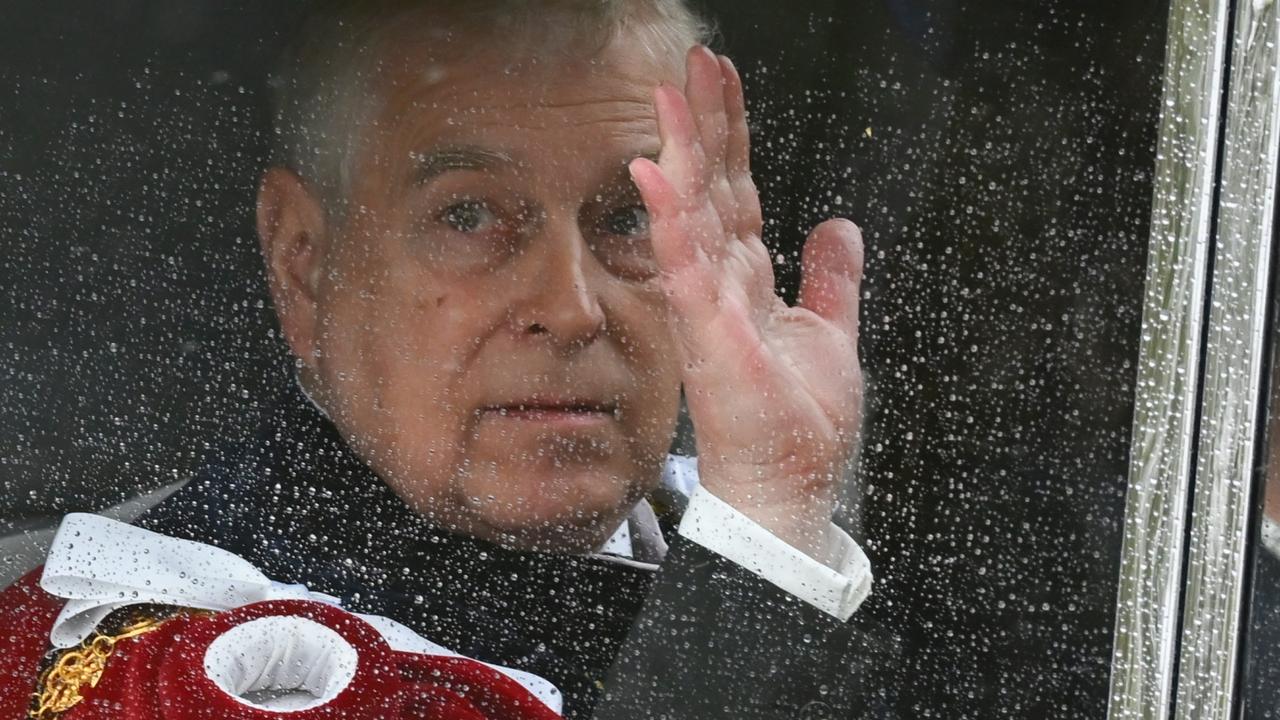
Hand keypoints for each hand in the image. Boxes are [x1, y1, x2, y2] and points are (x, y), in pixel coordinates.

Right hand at [629, 47, 864, 561]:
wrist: (788, 487)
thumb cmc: (798, 425)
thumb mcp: (831, 334)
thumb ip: (831, 278)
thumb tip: (839, 224)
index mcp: (748, 280)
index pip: (737, 190)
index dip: (732, 135)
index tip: (723, 80)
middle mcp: (720, 284)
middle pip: (711, 187)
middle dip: (705, 123)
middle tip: (695, 63)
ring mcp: (707, 306)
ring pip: (690, 214)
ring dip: (681, 153)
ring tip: (670, 96)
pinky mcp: (706, 334)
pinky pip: (684, 267)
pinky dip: (670, 219)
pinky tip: (655, 173)